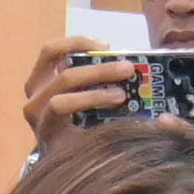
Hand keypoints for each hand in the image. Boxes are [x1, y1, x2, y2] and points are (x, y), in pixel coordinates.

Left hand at [22, 36, 142, 150]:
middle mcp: (33, 107)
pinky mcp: (38, 73)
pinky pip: (52, 50)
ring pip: (51, 54)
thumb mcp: (97, 150)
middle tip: (128, 69)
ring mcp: (33, 87)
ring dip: (83, 48)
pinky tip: (99, 46)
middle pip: (62, 79)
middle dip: (99, 72)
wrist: (56, 148)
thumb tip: (161, 122)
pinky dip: (75, 43)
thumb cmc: (81, 150)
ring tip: (110, 49)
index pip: (60, 105)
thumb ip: (118, 137)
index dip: (91, 97)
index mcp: (45, 129)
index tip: (120, 96)